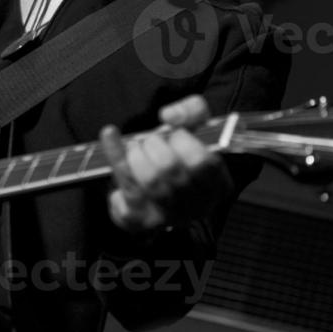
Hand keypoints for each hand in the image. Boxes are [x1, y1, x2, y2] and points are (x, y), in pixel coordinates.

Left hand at [99, 95, 233, 234]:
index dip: (182, 140)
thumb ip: (192, 110)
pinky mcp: (139, 221)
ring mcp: (167, 217)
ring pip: (147, 181)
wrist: (161, 186)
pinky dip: (115, 164)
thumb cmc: (181, 153)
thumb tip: (169, 117)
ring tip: (135, 146)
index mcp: (217, 184)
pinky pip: (122, 193)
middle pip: (169, 168)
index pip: (201, 161)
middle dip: (153, 144)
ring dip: (134, 154)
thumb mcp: (196, 126)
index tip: (175, 133)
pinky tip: (116, 152)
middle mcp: (195, 206)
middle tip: (150, 140)